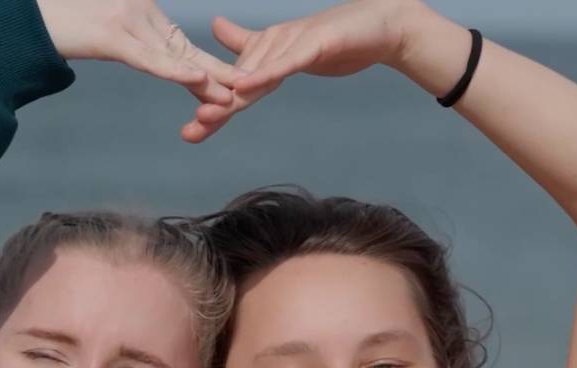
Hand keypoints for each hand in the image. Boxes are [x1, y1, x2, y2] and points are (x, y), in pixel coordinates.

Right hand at [37, 0, 242, 108]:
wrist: (20, 19)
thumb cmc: (53, 21)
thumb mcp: (96, 29)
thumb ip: (118, 39)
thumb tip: (128, 52)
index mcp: (137, 13)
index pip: (179, 44)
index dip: (208, 63)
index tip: (233, 82)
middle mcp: (137, 13)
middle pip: (184, 49)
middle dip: (218, 71)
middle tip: (250, 88)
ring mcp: (125, 21)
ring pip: (173, 54)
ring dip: (205, 76)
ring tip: (233, 94)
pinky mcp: (111, 35)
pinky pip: (148, 57)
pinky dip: (174, 69)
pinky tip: (197, 80)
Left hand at [181, 0, 419, 142]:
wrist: (385, 28)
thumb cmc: (341, 40)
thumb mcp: (296, 55)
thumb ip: (267, 57)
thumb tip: (232, 41)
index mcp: (270, 49)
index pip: (236, 78)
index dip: (212, 100)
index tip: (191, 130)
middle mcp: (276, 42)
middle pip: (239, 79)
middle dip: (214, 107)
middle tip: (191, 131)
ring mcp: (294, 41)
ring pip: (258, 72)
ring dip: (232, 95)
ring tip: (207, 115)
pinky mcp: (315, 43)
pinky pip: (286, 61)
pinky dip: (266, 74)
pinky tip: (246, 86)